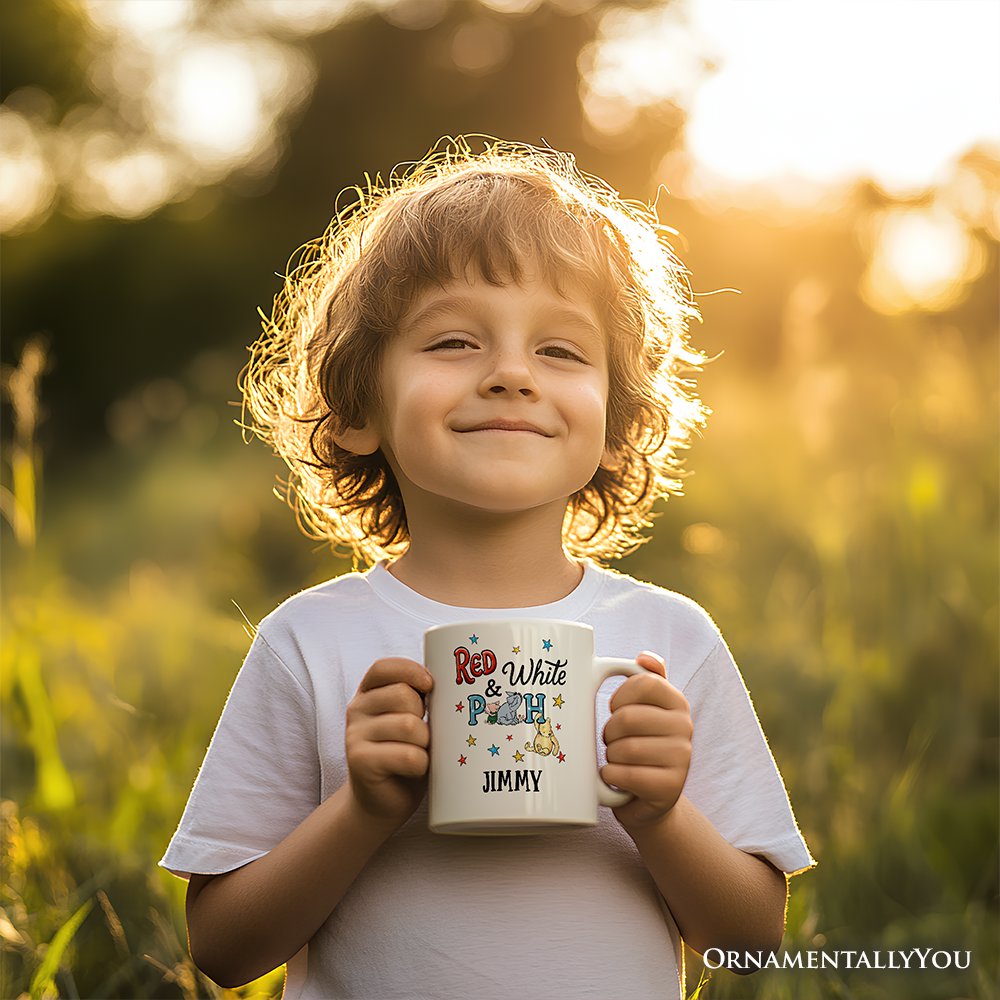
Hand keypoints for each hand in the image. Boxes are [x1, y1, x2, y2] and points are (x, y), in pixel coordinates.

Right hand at [345, 657, 432, 828]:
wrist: (382, 802)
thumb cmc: (405, 754)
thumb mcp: (411, 719)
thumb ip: (419, 698)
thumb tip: (455, 681)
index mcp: (369, 693)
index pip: (384, 668)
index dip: (410, 671)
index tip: (429, 686)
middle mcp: (357, 710)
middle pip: (403, 695)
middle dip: (424, 716)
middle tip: (421, 735)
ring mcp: (354, 735)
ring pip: (409, 725)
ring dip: (425, 743)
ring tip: (419, 752)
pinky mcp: (360, 761)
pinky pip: (407, 755)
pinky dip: (421, 764)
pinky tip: (415, 769)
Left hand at [601, 651, 691, 830]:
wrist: (650, 798)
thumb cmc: (641, 744)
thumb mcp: (646, 709)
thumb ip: (648, 678)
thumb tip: (645, 657)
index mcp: (677, 702)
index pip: (643, 683)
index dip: (619, 697)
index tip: (615, 709)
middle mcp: (685, 727)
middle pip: (628, 718)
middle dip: (609, 732)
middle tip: (612, 741)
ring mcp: (682, 759)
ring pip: (624, 749)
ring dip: (610, 756)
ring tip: (617, 760)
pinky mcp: (670, 788)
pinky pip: (625, 775)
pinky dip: (610, 776)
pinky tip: (616, 777)